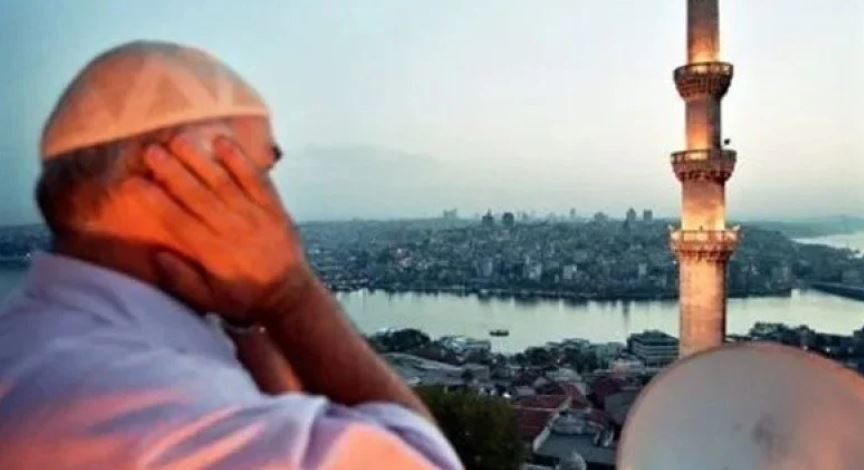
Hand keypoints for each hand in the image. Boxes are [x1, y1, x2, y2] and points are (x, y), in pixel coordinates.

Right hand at [137, 134, 312, 322]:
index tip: (132, 182)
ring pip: (222, 182)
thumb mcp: (209, 300)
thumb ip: (181, 280)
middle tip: (150, 150)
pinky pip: (256, 180)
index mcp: (211, 252)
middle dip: (172, 171)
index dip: (153, 199)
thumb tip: (156, 254)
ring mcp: (254, 215)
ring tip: (178, 140)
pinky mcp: (273, 208)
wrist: (290, 296)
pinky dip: (240, 161)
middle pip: (196, 195)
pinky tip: (223, 142)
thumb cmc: (245, 298)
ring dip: (199, 160)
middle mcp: (231, 229)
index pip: (176, 220)